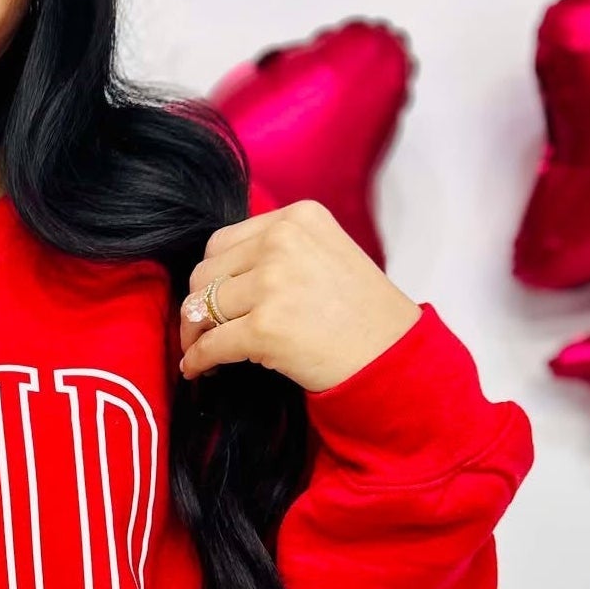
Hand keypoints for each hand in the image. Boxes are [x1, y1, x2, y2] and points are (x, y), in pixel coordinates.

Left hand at [178, 200, 422, 391]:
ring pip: (202, 307)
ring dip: (195, 334)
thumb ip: (280, 251)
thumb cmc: (364, 315)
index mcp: (297, 218)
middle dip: (198, 305)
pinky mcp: (264, 328)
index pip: (224, 241)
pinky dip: (198, 360)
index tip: (212, 299)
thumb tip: (219, 279)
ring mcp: (272, 283)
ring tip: (201, 351)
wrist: (393, 357)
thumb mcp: (327, 254)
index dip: (212, 275)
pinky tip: (199, 370)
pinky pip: (211, 345)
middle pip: (206, 272)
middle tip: (202, 331)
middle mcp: (281, 242)